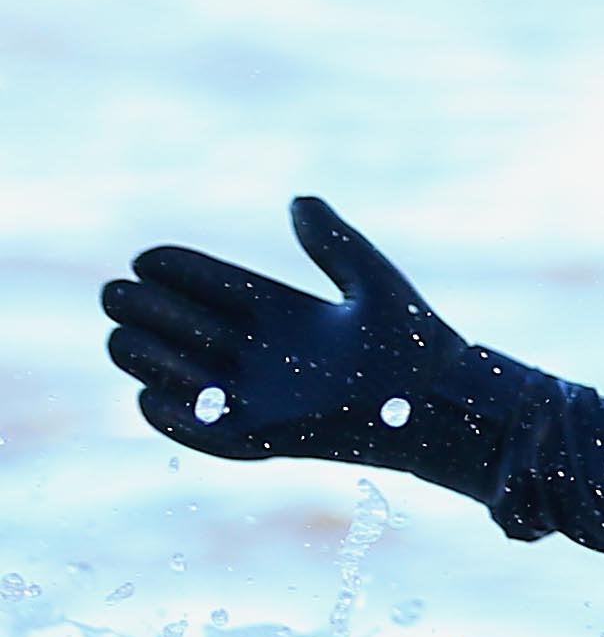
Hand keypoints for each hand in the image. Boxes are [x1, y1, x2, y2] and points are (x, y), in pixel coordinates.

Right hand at [100, 198, 492, 475]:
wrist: (438, 405)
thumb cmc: (417, 345)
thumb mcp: (372, 281)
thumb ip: (333, 241)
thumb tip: (298, 201)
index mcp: (268, 308)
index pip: (193, 280)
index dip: (166, 267)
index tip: (149, 259)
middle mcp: (248, 348)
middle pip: (159, 320)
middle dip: (138, 305)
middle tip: (132, 297)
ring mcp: (246, 392)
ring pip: (158, 368)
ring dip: (141, 353)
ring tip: (143, 339)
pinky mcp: (251, 434)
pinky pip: (184, 426)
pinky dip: (164, 410)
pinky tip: (165, 391)